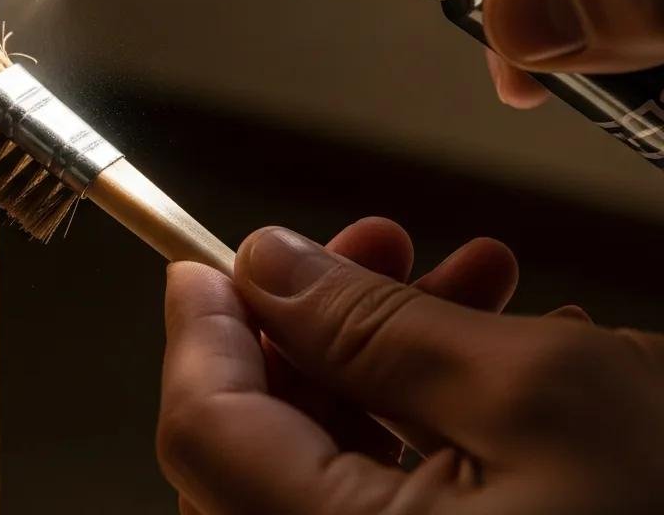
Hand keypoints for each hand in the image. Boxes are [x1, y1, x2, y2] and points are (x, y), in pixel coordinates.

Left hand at [158, 226, 663, 513]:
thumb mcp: (533, 389)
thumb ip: (371, 321)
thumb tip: (266, 265)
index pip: (204, 429)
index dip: (201, 327)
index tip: (207, 257)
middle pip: (262, 439)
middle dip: (314, 323)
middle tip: (368, 245)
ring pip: (336, 453)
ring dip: (386, 349)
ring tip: (465, 273)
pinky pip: (399, 488)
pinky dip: (430, 406)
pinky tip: (501, 346)